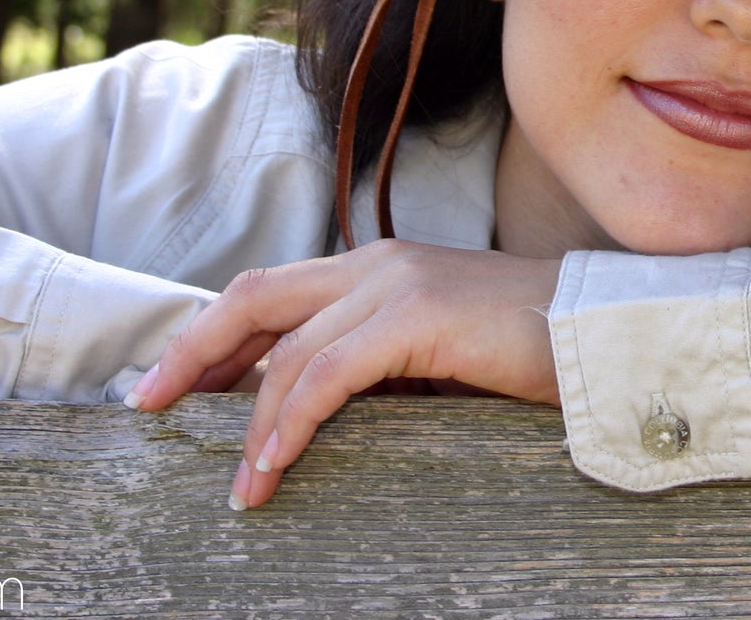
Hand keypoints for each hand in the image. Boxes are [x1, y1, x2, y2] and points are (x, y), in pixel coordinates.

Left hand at [123, 240, 562, 508]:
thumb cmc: (527, 353)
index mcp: (376, 267)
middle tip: (147, 406)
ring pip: (289, 347)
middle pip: (253, 297)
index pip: (268, 291)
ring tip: (241, 487)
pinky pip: (330, 371)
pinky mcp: (419, 314)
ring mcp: (398, 283)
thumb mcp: (432, 360)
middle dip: (193, 353)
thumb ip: (373, 370)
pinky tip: (276, 463)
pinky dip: (294, 419)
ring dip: (252, 422)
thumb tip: (304, 417)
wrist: (603, 332)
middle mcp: (377, 263)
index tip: (170, 386)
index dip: (211, 336)